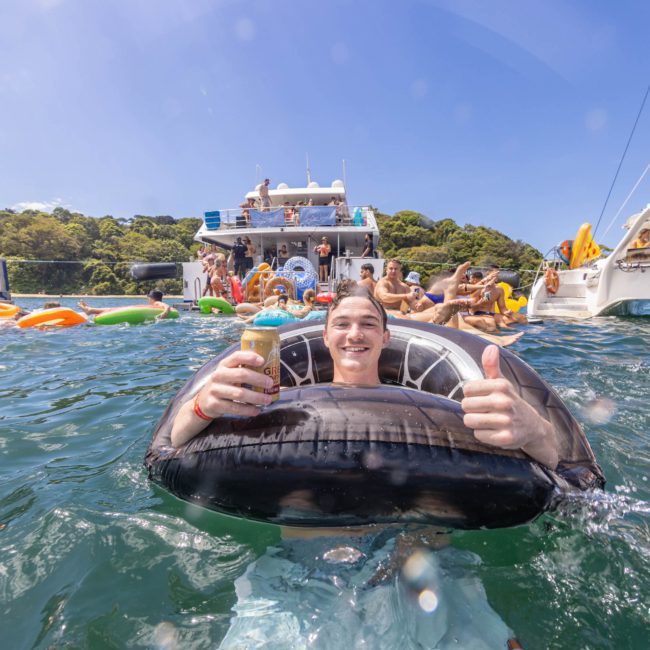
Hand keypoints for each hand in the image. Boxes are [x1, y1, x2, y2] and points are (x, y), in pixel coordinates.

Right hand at [196, 351, 273, 418]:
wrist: (203, 401)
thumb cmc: (223, 384)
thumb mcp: (229, 373)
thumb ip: (244, 369)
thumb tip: (269, 369)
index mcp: (224, 365)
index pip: (236, 356)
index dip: (250, 357)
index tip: (262, 361)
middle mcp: (218, 375)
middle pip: (241, 375)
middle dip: (258, 379)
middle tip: (270, 383)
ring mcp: (214, 390)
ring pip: (239, 394)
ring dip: (256, 397)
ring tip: (267, 400)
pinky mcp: (214, 404)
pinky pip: (234, 408)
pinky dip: (248, 410)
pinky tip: (256, 410)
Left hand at [461, 346, 557, 467]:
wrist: (533, 427)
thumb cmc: (510, 401)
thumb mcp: (502, 382)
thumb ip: (492, 366)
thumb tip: (491, 347)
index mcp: (501, 385)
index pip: (467, 389)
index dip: (471, 395)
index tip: (483, 397)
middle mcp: (504, 402)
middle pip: (466, 405)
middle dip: (471, 410)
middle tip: (485, 411)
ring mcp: (506, 420)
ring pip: (470, 421)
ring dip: (475, 422)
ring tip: (488, 421)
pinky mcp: (505, 438)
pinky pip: (478, 435)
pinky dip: (483, 435)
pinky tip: (494, 431)